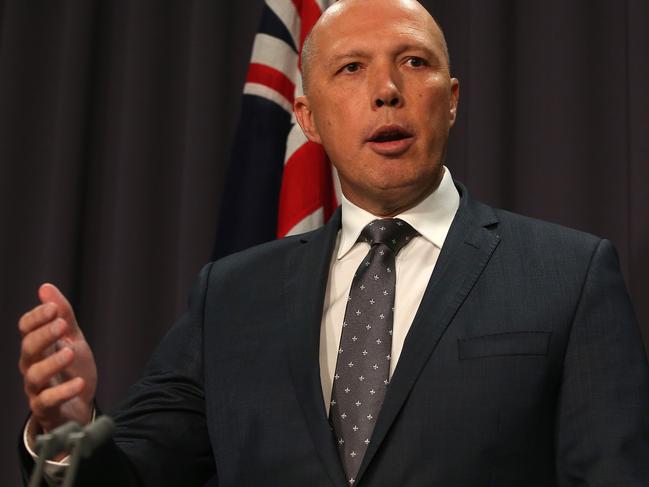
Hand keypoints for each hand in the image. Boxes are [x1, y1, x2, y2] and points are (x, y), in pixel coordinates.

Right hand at [18, 284, 97, 433]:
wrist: (81, 406)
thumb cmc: (73, 370)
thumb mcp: (73, 339)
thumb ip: (63, 316)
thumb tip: (45, 287)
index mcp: (38, 347)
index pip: (26, 328)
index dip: (37, 317)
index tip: (53, 308)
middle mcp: (32, 366)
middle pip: (28, 348)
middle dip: (44, 335)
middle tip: (62, 325)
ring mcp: (37, 388)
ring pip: (35, 375)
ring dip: (52, 362)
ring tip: (71, 352)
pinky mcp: (46, 409)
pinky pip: (47, 401)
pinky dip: (63, 391)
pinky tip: (79, 383)